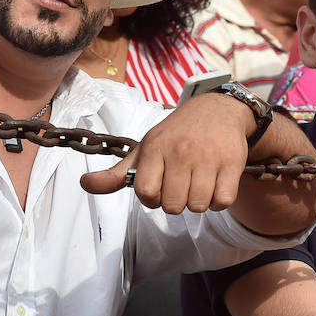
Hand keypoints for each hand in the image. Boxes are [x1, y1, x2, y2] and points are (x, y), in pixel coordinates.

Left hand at [80, 92, 256, 212]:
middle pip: (172, 206)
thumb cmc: (176, 134)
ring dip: (198, 202)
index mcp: (155, 148)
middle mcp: (181, 151)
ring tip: (198, 182)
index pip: (146, 193)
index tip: (159, 187)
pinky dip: (219, 200)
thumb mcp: (145, 148)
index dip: (151, 198)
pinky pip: (223, 202)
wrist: (217, 109)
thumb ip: (116, 173)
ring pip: (198, 206)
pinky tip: (216, 183)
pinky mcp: (232, 162)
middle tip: (181, 183)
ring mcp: (208, 157)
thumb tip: (84, 184)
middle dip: (176, 201)